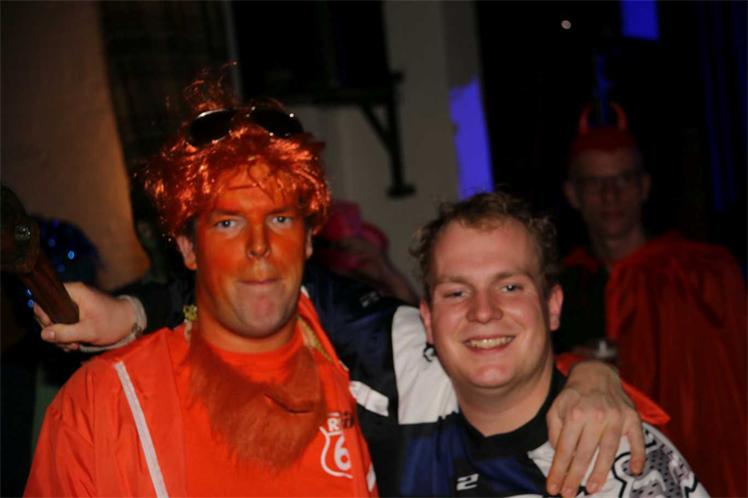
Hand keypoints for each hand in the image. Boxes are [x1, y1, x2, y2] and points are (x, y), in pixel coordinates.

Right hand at [35, 282, 138, 351]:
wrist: (131, 323)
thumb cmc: (113, 323)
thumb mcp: (89, 331)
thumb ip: (66, 333)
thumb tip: (44, 334)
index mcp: (74, 292)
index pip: (45, 299)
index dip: (43, 315)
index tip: (53, 329)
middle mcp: (71, 296)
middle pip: (48, 313)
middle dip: (55, 332)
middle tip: (68, 343)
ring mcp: (73, 305)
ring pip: (55, 322)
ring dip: (61, 337)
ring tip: (75, 345)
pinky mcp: (77, 314)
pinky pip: (64, 325)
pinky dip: (66, 336)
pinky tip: (75, 344)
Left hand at [546, 361, 644, 496]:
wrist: (596, 374)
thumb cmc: (573, 396)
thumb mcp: (556, 408)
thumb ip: (555, 431)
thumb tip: (559, 454)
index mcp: (574, 414)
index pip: (564, 450)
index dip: (558, 471)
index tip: (553, 488)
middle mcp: (595, 416)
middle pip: (584, 454)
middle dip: (575, 477)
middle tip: (569, 495)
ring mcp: (616, 417)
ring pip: (608, 451)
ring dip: (601, 472)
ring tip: (592, 489)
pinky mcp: (632, 417)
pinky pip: (637, 439)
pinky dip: (638, 456)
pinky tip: (634, 471)